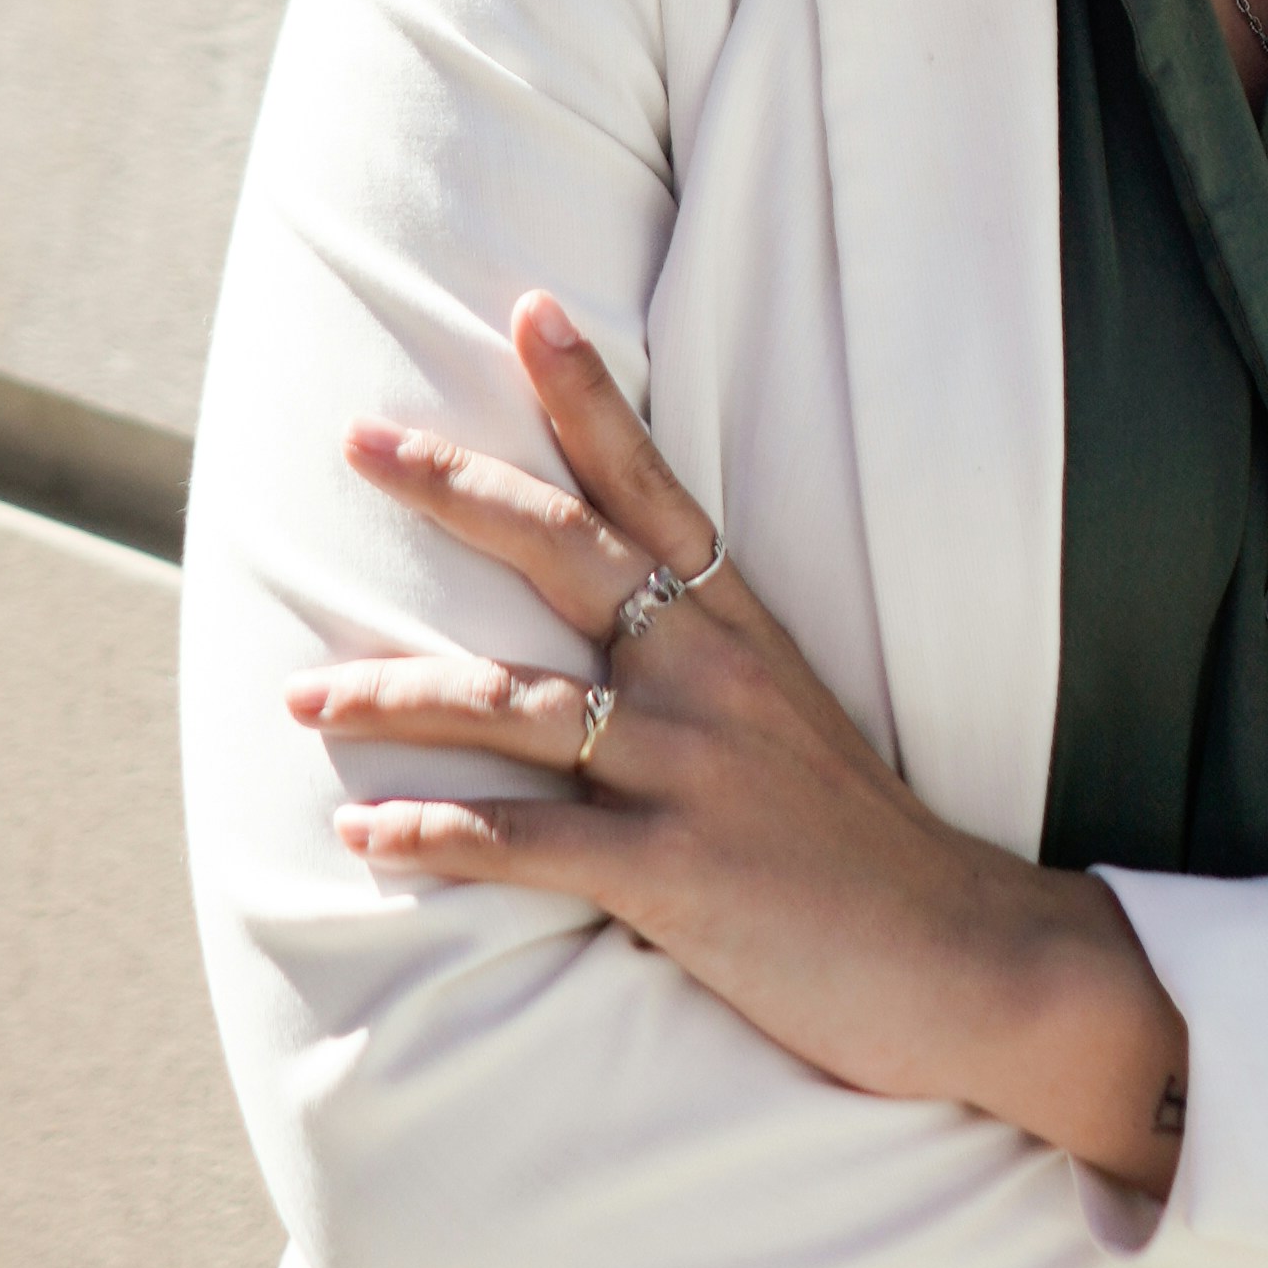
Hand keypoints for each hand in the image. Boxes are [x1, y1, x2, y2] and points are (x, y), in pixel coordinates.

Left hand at [295, 295, 1192, 1187]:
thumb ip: (708, 672)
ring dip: (391, 696)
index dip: (589, 396)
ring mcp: (691, 771)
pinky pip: (524, 841)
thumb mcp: (796, 723)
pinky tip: (362, 834)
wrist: (967, 959)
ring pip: (512, 704)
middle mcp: (711, 678)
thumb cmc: (866, 852)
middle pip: (563, 553)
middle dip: (452, 489)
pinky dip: (432, 833)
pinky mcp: (674, 871)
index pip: (655, 486)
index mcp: (743, 632)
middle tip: (357, 438)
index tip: (531, 308)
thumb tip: (621, 641)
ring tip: (300, 697)